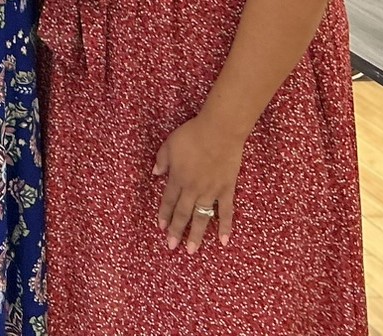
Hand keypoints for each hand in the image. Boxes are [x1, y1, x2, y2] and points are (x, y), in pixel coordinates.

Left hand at [153, 114, 246, 251]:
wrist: (219, 132)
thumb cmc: (192, 135)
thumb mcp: (169, 145)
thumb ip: (162, 161)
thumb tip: (155, 174)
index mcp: (177, 178)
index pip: (168, 200)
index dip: (164, 214)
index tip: (160, 227)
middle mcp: (193, 189)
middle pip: (183, 213)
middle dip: (176, 230)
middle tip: (172, 246)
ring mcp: (211, 192)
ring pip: (202, 217)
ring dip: (196, 234)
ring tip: (191, 251)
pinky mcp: (227, 190)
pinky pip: (226, 212)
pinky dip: (225, 226)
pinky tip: (223, 241)